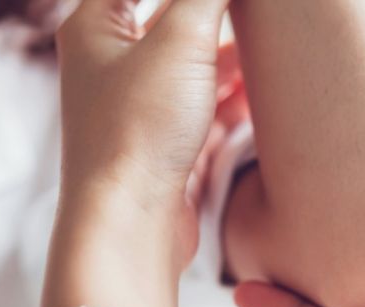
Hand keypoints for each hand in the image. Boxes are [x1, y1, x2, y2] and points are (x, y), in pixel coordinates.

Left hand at [56, 0, 240, 270]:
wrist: (129, 225)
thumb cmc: (138, 132)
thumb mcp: (181, 42)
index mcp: (95, 26)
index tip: (232, 1)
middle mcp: (111, 64)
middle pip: (170, 18)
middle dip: (217, 14)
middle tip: (259, 15)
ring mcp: (137, 106)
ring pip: (190, 63)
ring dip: (228, 56)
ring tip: (270, 50)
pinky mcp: (162, 143)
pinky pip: (200, 105)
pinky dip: (228, 96)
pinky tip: (255, 95)